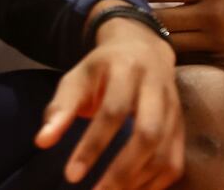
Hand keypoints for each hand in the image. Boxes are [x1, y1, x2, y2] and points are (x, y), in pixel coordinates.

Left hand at [35, 0, 182, 189]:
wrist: (142, 48)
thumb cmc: (103, 68)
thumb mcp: (77, 78)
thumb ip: (61, 108)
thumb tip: (42, 142)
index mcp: (127, 70)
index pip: (112, 112)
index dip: (92, 145)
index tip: (71, 175)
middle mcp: (156, 88)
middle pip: (149, 133)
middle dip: (123, 170)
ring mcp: (174, 108)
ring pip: (166, 151)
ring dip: (139, 181)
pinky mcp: (181, 126)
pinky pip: (176, 161)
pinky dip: (156, 184)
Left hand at [144, 0, 223, 73]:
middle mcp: (214, 15)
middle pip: (160, 20)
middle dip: (143, 18)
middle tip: (137, 15)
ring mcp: (219, 42)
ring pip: (172, 44)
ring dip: (157, 39)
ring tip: (150, 32)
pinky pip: (190, 59)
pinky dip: (177, 54)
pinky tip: (172, 47)